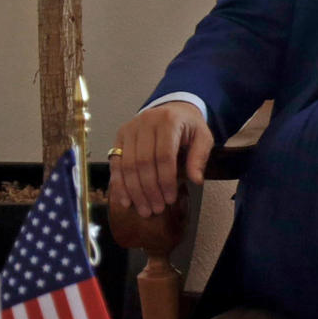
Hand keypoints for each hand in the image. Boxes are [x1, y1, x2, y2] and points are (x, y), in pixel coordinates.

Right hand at [108, 101, 211, 218]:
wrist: (172, 108)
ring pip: (126, 165)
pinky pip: (115, 163)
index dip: (166, 180)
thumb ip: (199, 157)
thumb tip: (196, 180)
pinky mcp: (119, 136)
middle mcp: (145, 123)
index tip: (170, 199)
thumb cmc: (188, 126)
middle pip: (142, 162)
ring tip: (144, 209)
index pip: (164, 155)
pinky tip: (125, 200)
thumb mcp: (202, 137)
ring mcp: (129, 129)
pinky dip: (118, 184)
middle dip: (149, 190)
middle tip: (156, 209)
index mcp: (168, 121)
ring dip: (134, 191)